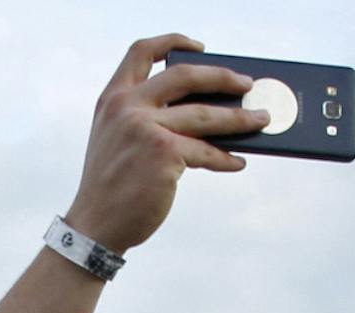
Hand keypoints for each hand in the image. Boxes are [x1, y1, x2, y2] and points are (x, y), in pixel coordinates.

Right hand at [63, 36, 263, 253]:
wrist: (94, 228)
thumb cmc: (110, 189)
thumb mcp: (117, 141)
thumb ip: (144, 118)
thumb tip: (203, 109)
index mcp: (113, 99)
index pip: (142, 52)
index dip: (173, 42)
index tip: (199, 48)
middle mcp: (127, 108)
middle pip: (185, 75)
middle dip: (222, 77)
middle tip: (246, 85)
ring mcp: (145, 129)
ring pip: (205, 115)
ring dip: (239, 118)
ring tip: (260, 119)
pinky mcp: (164, 154)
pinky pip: (206, 152)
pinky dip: (225, 158)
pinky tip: (237, 162)